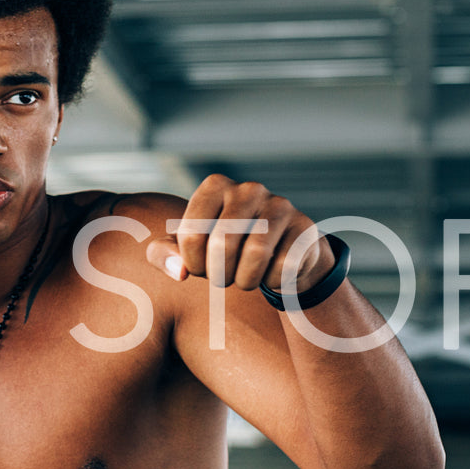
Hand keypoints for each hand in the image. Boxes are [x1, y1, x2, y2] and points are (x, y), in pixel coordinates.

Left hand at [144, 175, 330, 292]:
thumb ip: (164, 255)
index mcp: (214, 186)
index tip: (200, 268)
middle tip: (223, 278)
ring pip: (255, 255)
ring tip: (245, 278)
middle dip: (219, 274)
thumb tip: (178, 270)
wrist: (277, 251)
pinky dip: (273, 282)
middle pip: (222, 244)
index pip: (191, 235)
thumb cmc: (223, 249)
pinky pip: (284, 266)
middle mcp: (248, 188)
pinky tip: (271, 274)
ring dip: (245, 280)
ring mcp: (280, 204)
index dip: (192, 264)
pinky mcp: (305, 227)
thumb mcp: (188, 249)